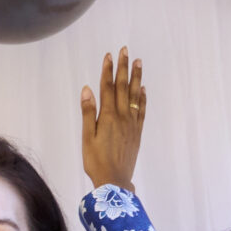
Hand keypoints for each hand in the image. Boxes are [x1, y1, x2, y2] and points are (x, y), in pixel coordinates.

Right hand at [80, 48, 144, 189]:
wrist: (114, 180)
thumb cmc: (96, 161)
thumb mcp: (87, 138)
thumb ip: (88, 113)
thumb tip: (87, 90)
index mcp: (107, 116)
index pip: (107, 88)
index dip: (108, 71)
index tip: (109, 56)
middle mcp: (122, 116)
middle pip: (123, 87)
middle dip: (123, 68)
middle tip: (125, 50)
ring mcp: (132, 123)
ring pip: (134, 95)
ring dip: (136, 78)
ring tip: (138, 62)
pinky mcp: (137, 132)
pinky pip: (141, 110)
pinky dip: (142, 97)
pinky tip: (143, 89)